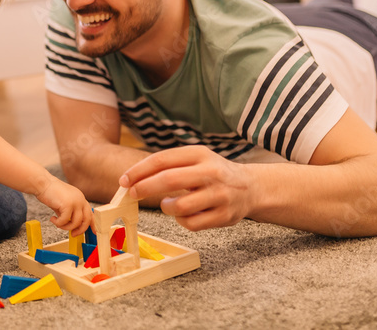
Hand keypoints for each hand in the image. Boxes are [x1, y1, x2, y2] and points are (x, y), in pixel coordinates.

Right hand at [36, 177, 92, 234]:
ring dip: (66, 227)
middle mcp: (80, 199)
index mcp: (81, 198)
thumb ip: (70, 213)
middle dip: (80, 230)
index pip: (90, 213)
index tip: (94, 232)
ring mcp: (75, 202)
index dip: (93, 224)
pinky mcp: (68, 205)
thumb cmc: (51, 193)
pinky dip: (58, 223)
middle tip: (73, 234)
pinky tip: (52, 219)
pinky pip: (65, 221)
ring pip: (76, 222)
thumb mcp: (64, 204)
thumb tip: (72, 226)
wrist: (42, 184)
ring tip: (58, 224)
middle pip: (86, 219)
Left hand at [119, 145, 253, 230]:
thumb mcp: (196, 159)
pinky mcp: (224, 216)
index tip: (124, 180)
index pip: (162, 160)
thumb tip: (133, 178)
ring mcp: (219, 195)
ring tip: (167, 204)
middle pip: (169, 180)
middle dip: (145, 188)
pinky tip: (184, 214)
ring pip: (179, 206)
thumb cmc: (214, 172)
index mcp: (200, 154)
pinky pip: (191, 223)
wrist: (252, 187)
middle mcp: (211, 172)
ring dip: (166, 207)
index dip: (139, 171)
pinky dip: (181, 220)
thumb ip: (169, 166)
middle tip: (132, 193)